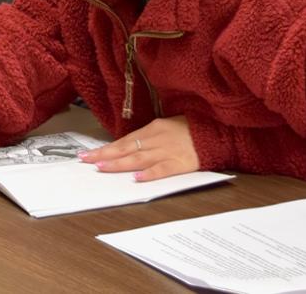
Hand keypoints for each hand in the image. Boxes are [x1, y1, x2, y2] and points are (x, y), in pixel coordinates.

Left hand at [78, 115, 199, 180]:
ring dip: (119, 164)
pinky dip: (149, 174)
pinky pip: (163, 169)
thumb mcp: (167, 127)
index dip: (106, 149)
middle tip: (86, 161)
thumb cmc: (192, 130)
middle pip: (127, 148)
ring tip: (102, 168)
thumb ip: (149, 138)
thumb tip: (127, 148)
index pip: (124, 141)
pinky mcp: (182, 163)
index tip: (88, 154)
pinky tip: (137, 178)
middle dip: (105, 156)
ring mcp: (169, 151)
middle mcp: (157, 139)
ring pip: (139, 158)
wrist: (218, 132)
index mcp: (153, 129)